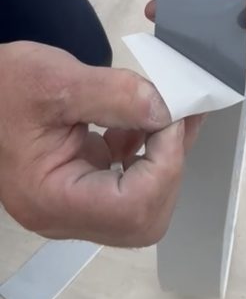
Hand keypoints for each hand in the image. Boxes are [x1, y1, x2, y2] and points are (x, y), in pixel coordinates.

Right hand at [0, 41, 200, 246]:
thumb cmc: (5, 86)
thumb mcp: (56, 79)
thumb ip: (114, 94)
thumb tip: (164, 110)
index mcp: (49, 198)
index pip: (131, 207)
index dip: (165, 164)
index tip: (169, 118)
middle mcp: (63, 215)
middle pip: (143, 218)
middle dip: (170, 166)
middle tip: (175, 118)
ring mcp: (74, 204)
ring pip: (143, 206)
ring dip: (164, 159)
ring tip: (169, 115)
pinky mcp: (83, 186)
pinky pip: (132, 184)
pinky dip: (149, 153)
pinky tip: (142, 121)